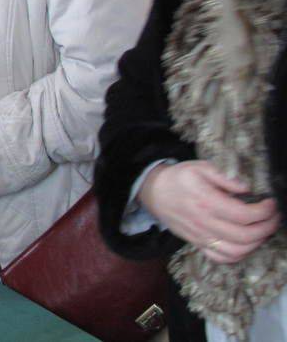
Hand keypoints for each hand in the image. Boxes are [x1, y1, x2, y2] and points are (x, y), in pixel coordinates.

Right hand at [139, 160, 279, 263]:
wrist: (153, 192)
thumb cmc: (179, 178)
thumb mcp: (199, 167)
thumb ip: (224, 176)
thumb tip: (247, 188)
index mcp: (206, 202)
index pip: (244, 215)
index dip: (264, 211)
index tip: (270, 203)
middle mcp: (204, 223)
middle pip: (245, 235)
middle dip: (267, 227)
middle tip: (273, 217)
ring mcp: (201, 236)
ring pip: (237, 251)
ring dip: (256, 243)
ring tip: (263, 229)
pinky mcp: (198, 244)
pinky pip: (222, 258)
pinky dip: (239, 255)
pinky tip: (245, 243)